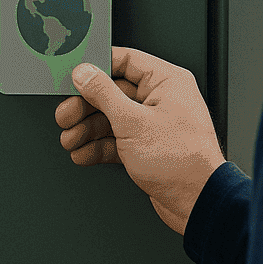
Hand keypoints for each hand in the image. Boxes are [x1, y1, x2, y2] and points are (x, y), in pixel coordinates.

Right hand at [55, 46, 226, 235]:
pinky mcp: (146, 147)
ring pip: (110, 118)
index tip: (73, 77)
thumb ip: (104, 94)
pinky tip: (83, 154)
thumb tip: (84, 74)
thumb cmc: (182, 161)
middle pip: (111, 92)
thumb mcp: (133, 122)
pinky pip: (115, 139)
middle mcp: (160, 99)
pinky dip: (97, 146)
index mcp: (166, 81)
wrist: (197, 202)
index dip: (96, 68)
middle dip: (84, 107)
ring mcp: (152, 124)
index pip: (124, 61)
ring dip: (86, 130)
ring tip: (70, 140)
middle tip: (65, 116)